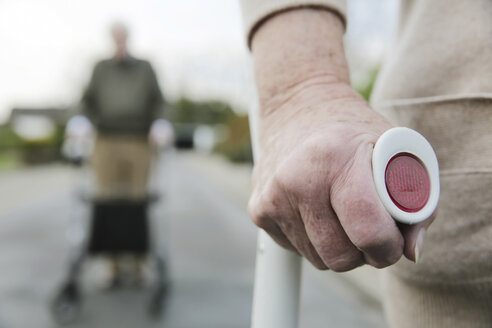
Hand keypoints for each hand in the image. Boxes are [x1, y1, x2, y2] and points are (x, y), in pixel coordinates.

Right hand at [249, 8, 433, 270]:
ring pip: (318, 259)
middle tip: (369, 230)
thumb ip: (416, 202)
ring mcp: (272, 196)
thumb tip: (411, 253)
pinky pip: (296, 250)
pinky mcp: (258, 210)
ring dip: (338, 248)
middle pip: (340, 257)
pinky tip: (317, 211)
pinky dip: (314, 241)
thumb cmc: (354, 132)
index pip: (367, 231)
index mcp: (333, 157)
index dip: (387, 248)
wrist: (298, 108)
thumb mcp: (397, 150)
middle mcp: (295, 178)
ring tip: (343, 214)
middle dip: (362, 254)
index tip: (392, 242)